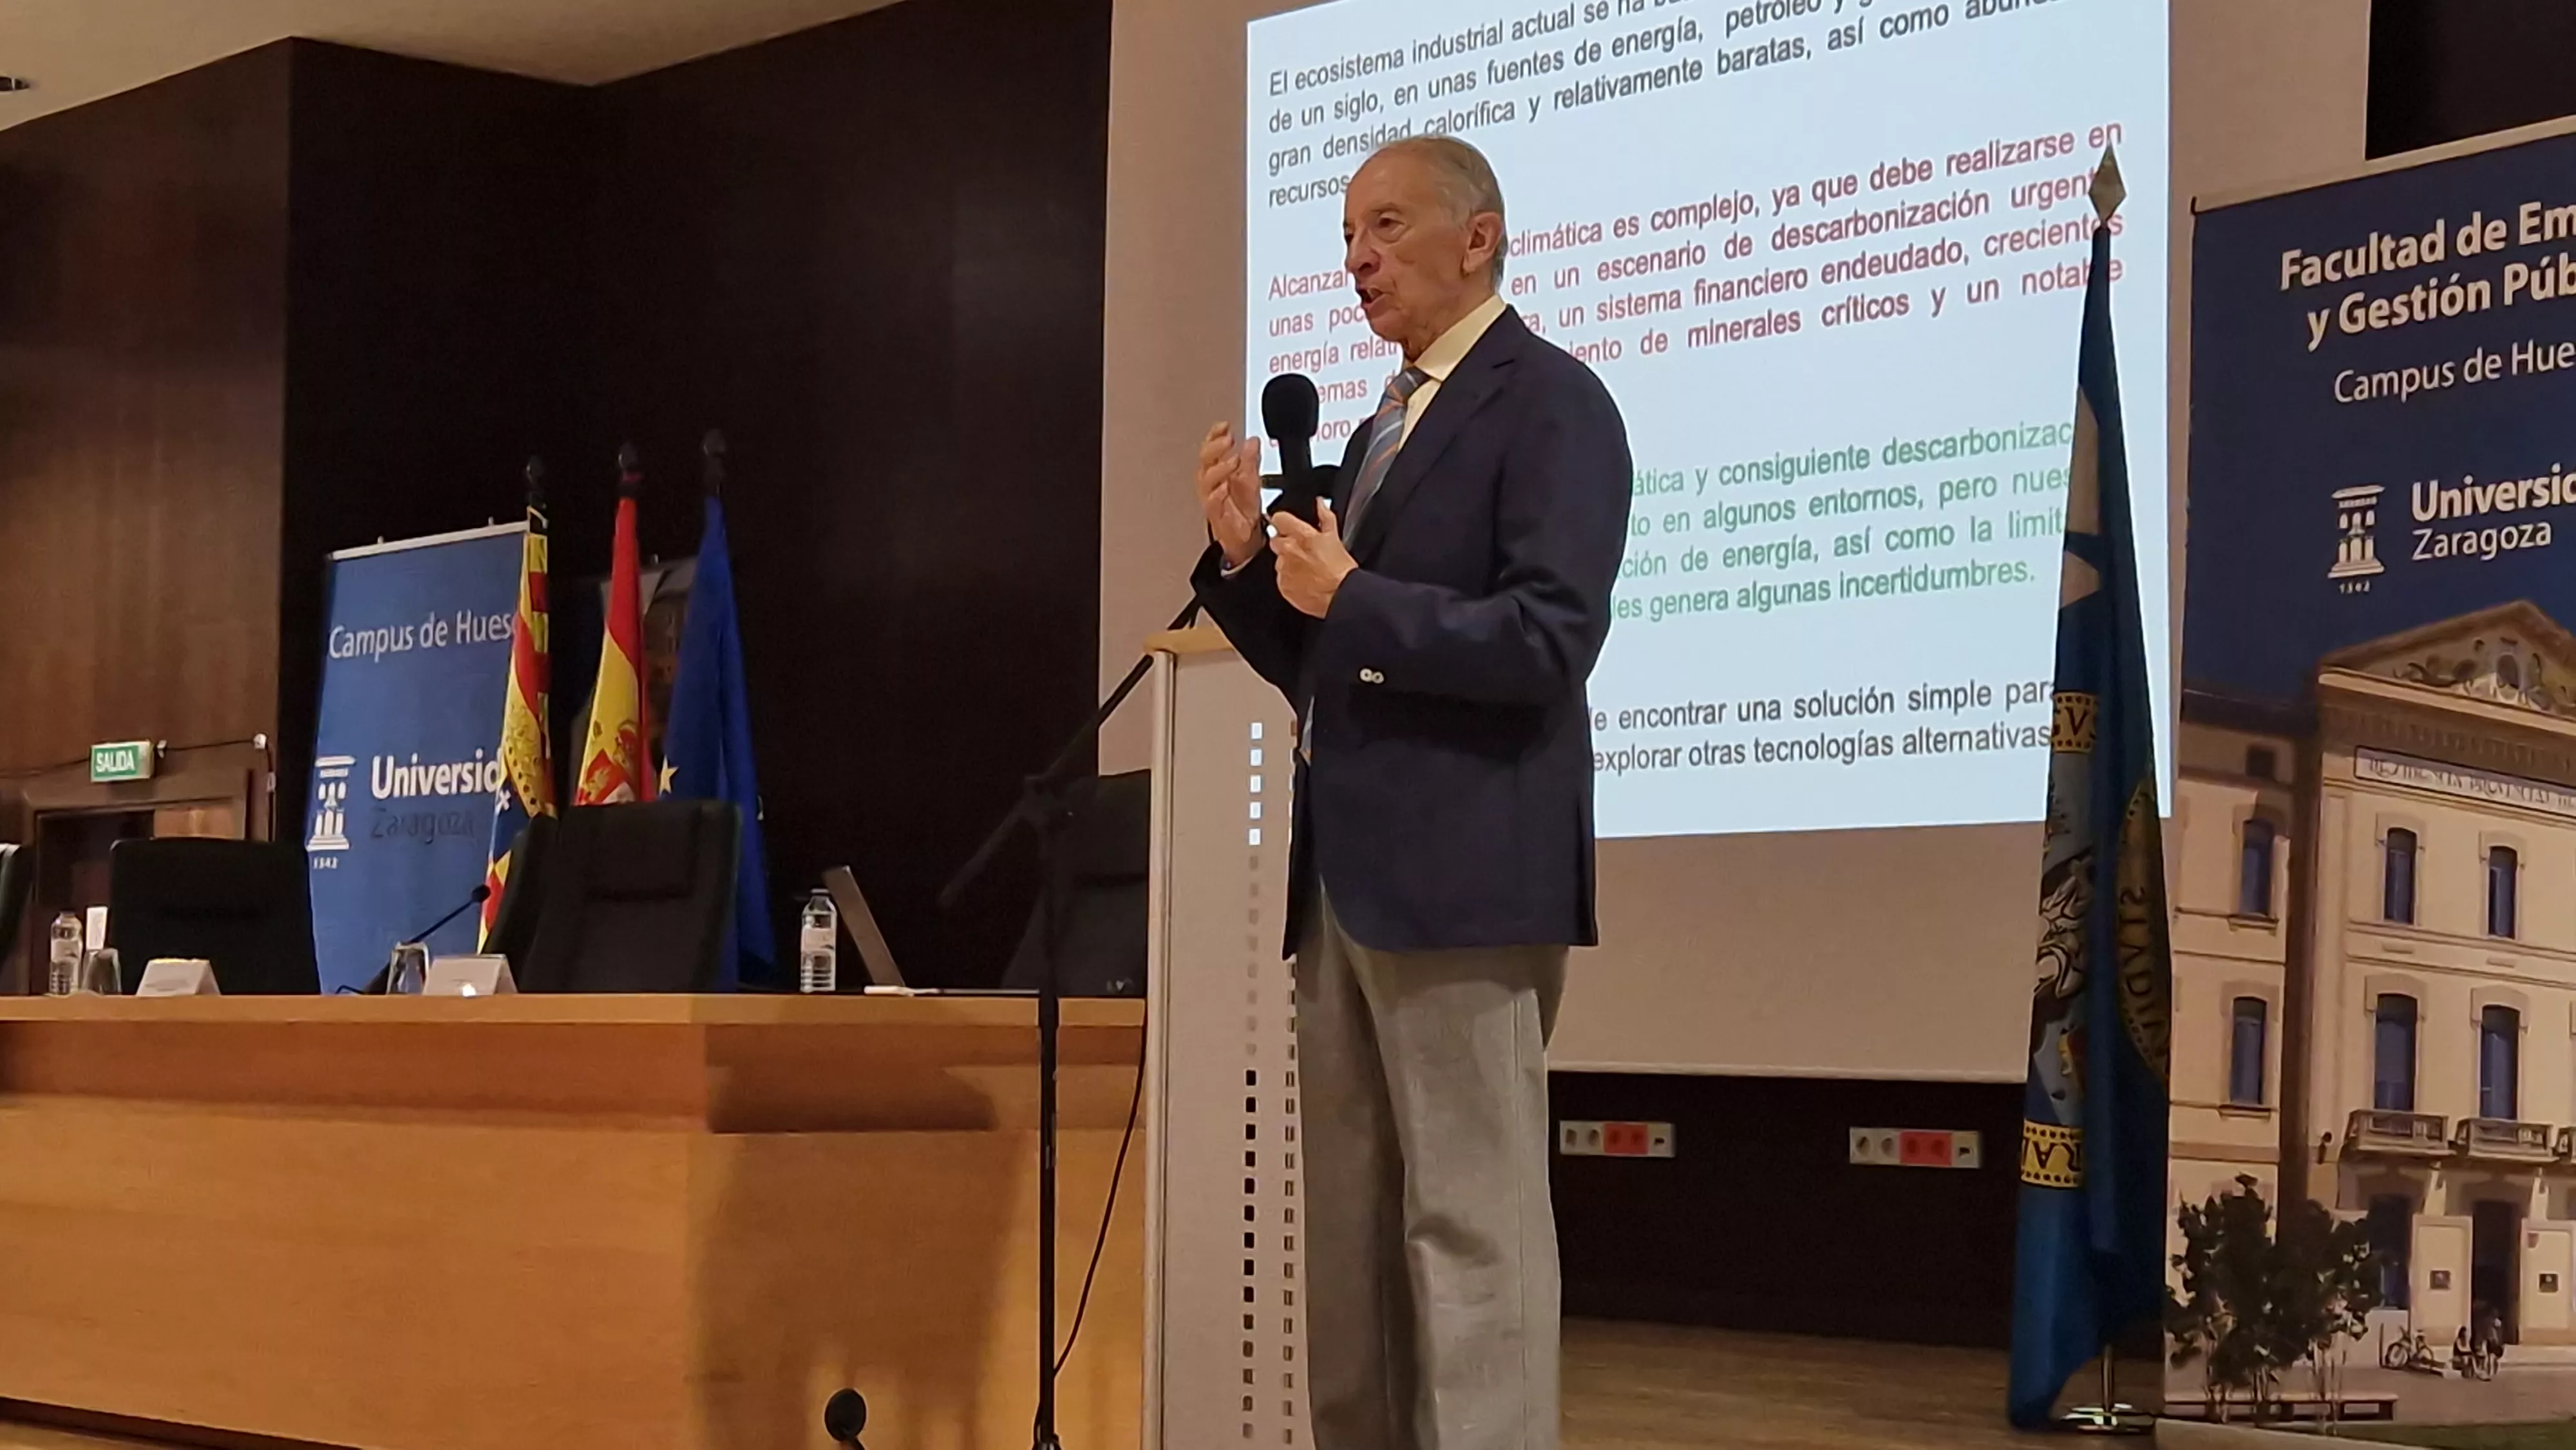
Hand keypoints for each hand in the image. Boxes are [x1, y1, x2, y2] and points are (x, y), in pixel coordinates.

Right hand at [1197, 422, 1264, 566]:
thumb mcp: (1252, 479)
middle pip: (1204, 460)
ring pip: (1206, 479)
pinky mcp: (1215, 514)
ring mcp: (1211, 498)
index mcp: (1218, 471)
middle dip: (1215, 447)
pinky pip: (1211, 502)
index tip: (1224, 426)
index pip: (1211, 448)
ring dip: (1219, 468)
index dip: (1215, 435)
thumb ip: (1250, 460)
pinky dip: (1217, 494)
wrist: (1246, 537)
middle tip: (1228, 440)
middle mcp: (1211, 483)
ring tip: (1232, 461)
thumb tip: (1252, 440)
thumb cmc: (1243, 509)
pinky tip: (1224, 487)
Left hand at [1270, 500, 1356, 617]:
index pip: (1278, 518)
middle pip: (1275, 539)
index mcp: (1300, 535)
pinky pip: (1281, 578)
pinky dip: (1289, 578)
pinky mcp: (1282, 585)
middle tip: (1301, 550)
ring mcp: (1283, 569)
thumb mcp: (1334, 537)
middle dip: (1284, 542)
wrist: (1339, 595)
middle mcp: (1287, 550)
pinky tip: (1303, 580)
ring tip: (1304, 568)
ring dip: (1287, 561)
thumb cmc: (1339, 569)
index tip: (1286, 525)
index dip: (1283, 521)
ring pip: (1278, 560)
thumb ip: (1325, 517)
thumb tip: (1321, 503)